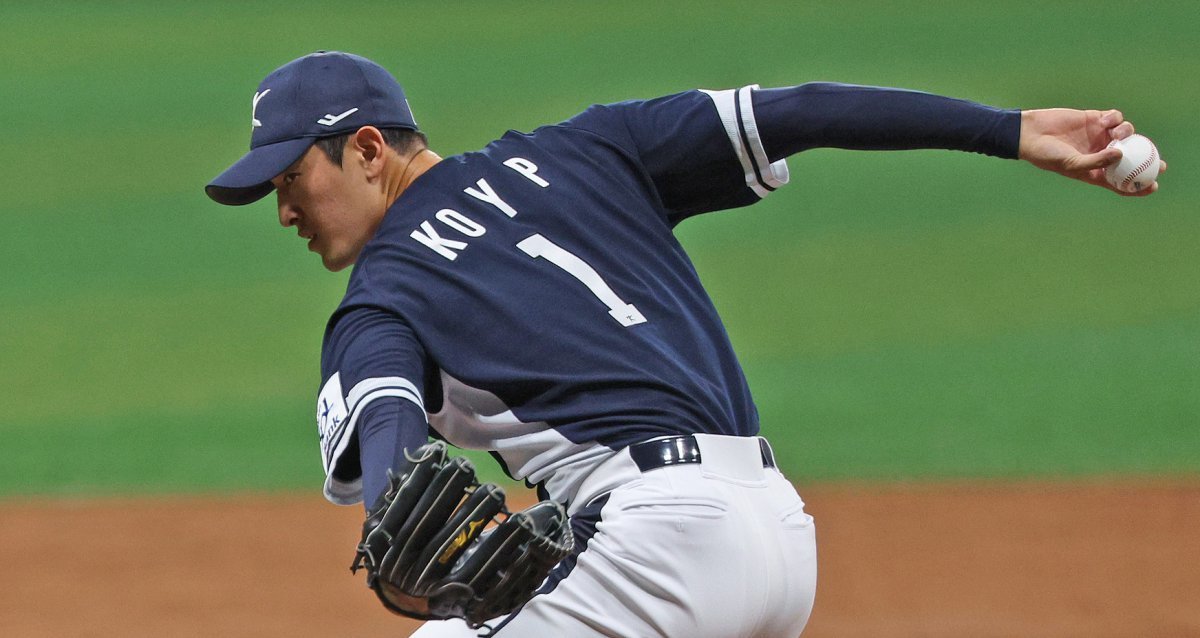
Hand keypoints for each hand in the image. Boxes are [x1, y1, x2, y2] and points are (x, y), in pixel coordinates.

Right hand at [1018, 108, 1166, 195]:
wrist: (1032, 133)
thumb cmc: (1047, 155)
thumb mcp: (1071, 163)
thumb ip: (1096, 161)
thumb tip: (1121, 155)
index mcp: (1094, 171)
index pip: (1120, 182)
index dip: (1138, 186)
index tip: (1153, 186)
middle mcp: (1100, 153)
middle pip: (1131, 158)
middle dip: (1147, 160)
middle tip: (1160, 163)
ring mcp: (1099, 136)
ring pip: (1125, 135)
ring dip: (1128, 133)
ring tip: (1118, 134)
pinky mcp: (1095, 119)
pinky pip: (1114, 118)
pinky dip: (1115, 118)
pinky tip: (1107, 121)